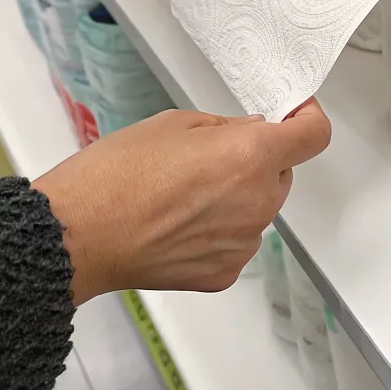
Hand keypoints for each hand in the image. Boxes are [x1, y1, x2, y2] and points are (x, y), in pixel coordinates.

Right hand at [33, 101, 330, 303]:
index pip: (314, 135)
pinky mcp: (224, 273)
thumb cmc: (117, 173)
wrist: (76, 236)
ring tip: (184, 197)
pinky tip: (178, 227)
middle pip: (282, 174)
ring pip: (258, 209)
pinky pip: (237, 242)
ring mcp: (244, 243)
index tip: (293, 116)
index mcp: (251, 156)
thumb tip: (255, 131)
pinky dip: (220, 232)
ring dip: (239, 198)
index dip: (307, 120)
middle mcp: (259, 202)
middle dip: (259, 162)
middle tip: (210, 158)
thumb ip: (227, 127)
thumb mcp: (174, 124)